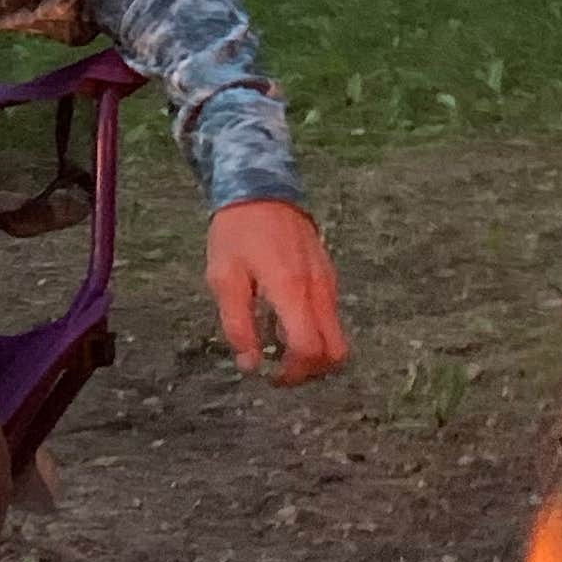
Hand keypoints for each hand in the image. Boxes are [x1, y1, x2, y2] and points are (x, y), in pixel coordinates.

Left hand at [206, 202, 346, 384]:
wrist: (261, 187)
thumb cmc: (237, 233)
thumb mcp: (224, 278)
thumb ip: (238, 325)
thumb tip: (251, 364)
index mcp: (292, 291)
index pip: (311, 349)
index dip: (293, 373)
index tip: (269, 375)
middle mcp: (319, 290)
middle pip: (336, 352)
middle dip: (310, 371)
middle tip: (279, 369)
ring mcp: (328, 283)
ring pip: (337, 337)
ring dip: (313, 353)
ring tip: (278, 346)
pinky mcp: (328, 276)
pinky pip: (330, 317)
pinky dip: (313, 332)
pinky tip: (283, 321)